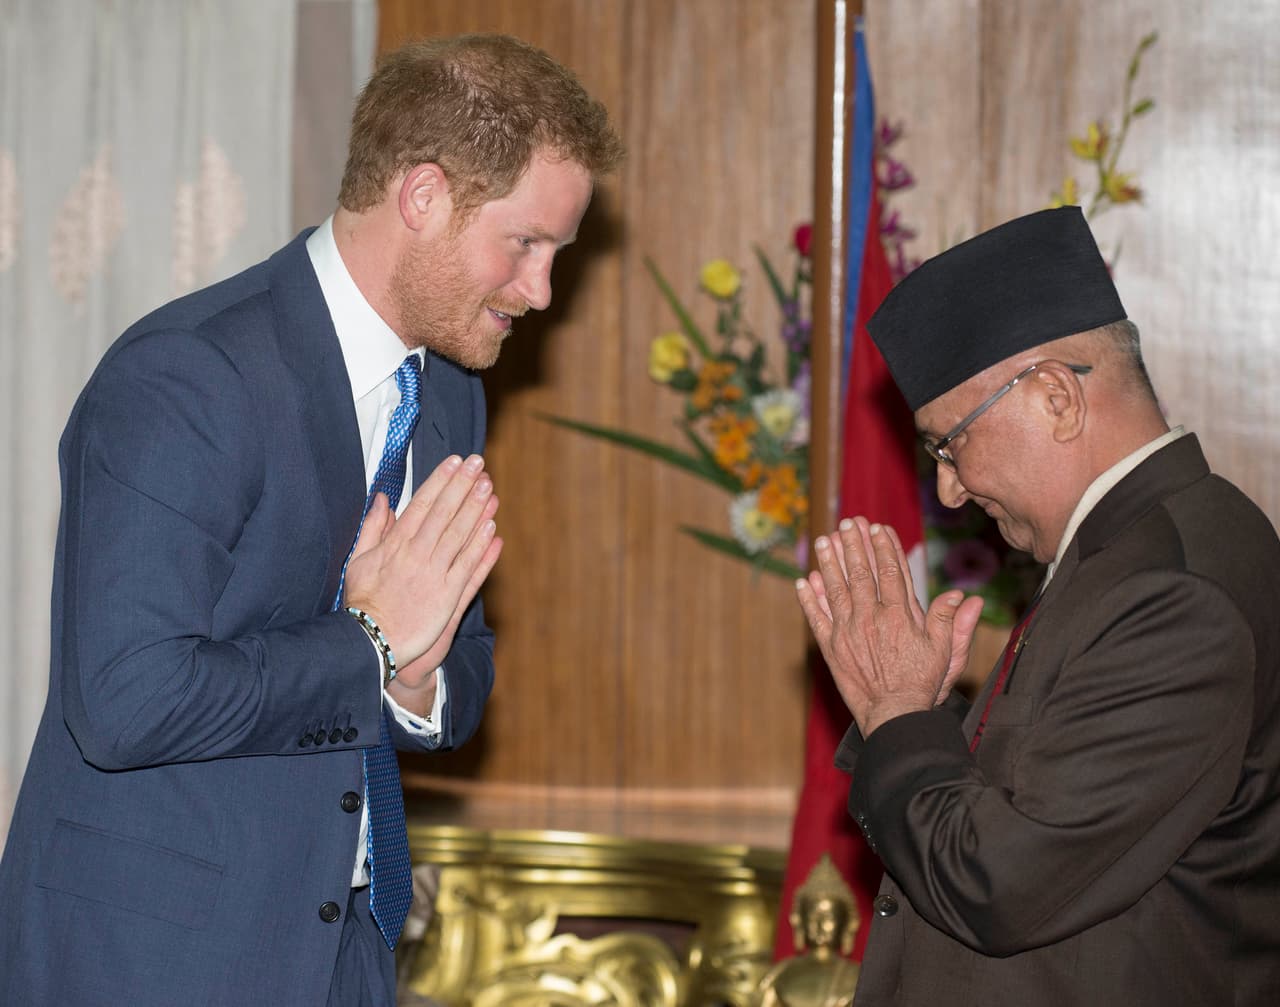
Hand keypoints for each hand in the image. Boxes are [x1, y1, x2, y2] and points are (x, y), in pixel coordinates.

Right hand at [343, 454, 502, 678]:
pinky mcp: (448, 597)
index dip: (440, 481)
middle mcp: (416, 555)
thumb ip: (373, 527)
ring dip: (476, 509)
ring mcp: (434, 575)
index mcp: (395, 545)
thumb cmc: (363, 602)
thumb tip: (383, 499)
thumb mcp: (359, 560)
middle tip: (478, 463)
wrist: (372, 641)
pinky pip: (468, 567)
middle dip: (462, 486)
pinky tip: (492, 528)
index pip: (422, 504)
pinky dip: (481, 547)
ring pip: (459, 535)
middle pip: (444, 513)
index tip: (454, 462)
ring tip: (489, 487)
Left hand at [795, 517, 983, 736]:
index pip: (891, 572)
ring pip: (835, 589)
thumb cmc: (921, 684)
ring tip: (824, 540)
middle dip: (854, 544)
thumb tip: (962, 595)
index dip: (885, 547)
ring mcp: (847, 632)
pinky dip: (808, 599)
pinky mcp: (831, 648)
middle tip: (849, 522)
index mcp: (899, 616)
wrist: (893, 715)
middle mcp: (870, 618)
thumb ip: (950, 621)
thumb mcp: (944, 652)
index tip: (879, 528)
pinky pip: (816, 618)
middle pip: (860, 573)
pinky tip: (803, 581)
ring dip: (829, 562)